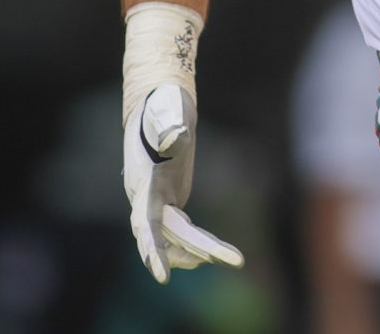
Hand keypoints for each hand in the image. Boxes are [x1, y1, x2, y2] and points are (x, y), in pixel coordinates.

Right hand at [123, 83, 243, 282]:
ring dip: (198, 251)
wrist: (158, 102)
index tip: (161, 276)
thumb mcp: (165, 108)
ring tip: (232, 257)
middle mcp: (144, 197)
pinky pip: (178, 231)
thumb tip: (175, 137)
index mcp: (143, 182)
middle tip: (236, 260)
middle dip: (198, 250)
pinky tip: (214, 253)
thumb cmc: (163, 103)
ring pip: (172, 238)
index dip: (152, 250)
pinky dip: (194, 243)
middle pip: (167, 236)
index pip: (145, 223)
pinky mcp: (167, 200)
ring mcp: (154, 201)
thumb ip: (168, 123)